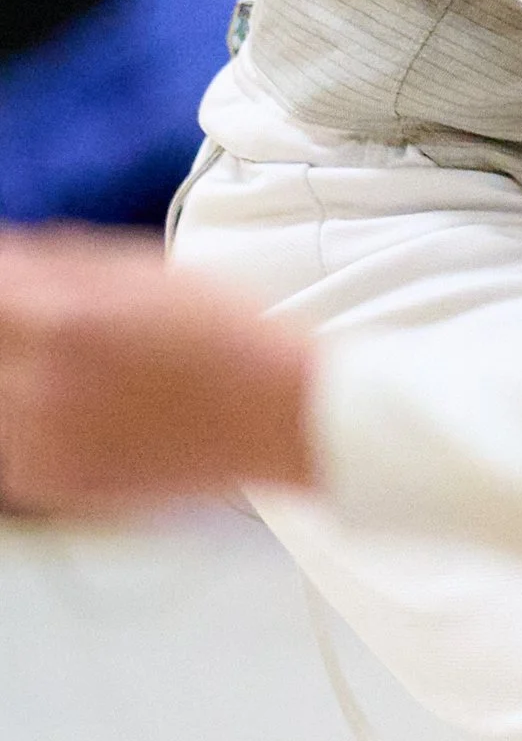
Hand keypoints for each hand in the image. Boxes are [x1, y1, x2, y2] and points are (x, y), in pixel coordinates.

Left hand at [0, 225, 315, 516]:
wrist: (276, 414)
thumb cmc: (226, 335)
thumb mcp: (147, 271)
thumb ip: (61, 261)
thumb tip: (6, 257)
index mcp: (64, 321)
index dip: (8, 284)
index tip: (22, 288)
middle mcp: (40, 387)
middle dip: (21, 330)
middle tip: (72, 331)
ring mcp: (41, 443)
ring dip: (24, 377)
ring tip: (92, 372)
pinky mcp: (53, 483)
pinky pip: (14, 444)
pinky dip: (38, 425)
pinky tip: (95, 410)